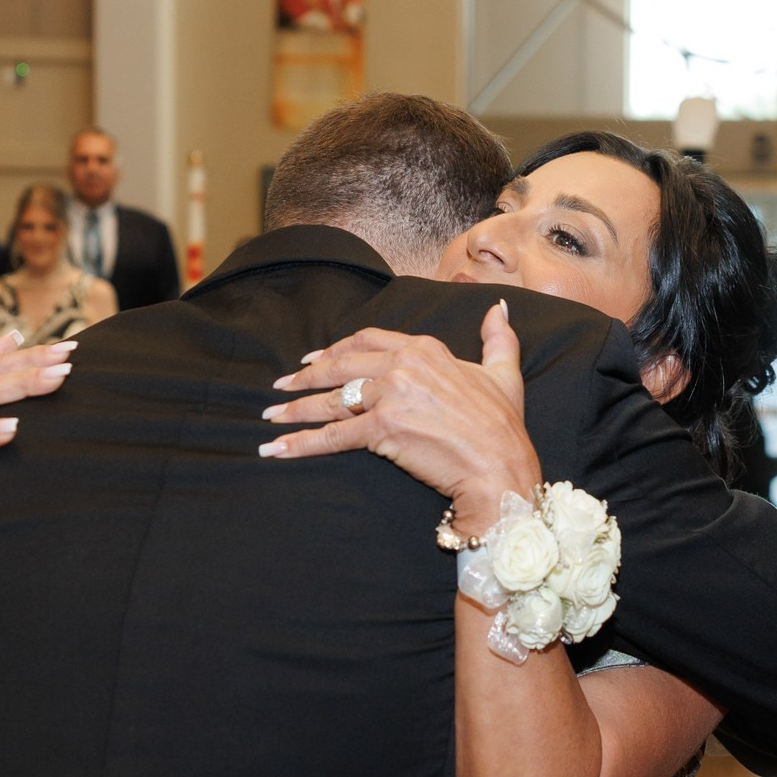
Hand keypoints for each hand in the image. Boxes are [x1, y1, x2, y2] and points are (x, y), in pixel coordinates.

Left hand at [262, 301, 540, 535]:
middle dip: (306, 376)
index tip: (315, 357)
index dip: (337, 348)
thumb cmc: (503, 427)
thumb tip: (498, 309)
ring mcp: (390, 395)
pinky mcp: (381, 428)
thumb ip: (498, 339)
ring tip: (271, 417)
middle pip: (341, 365)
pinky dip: (300, 442)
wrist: (500, 466)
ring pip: (331, 399)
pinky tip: (276, 449)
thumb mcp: (504, 373)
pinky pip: (332, 435)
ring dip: (295, 408)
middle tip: (282, 386)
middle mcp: (403, 365)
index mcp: (425, 349)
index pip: (368, 340)